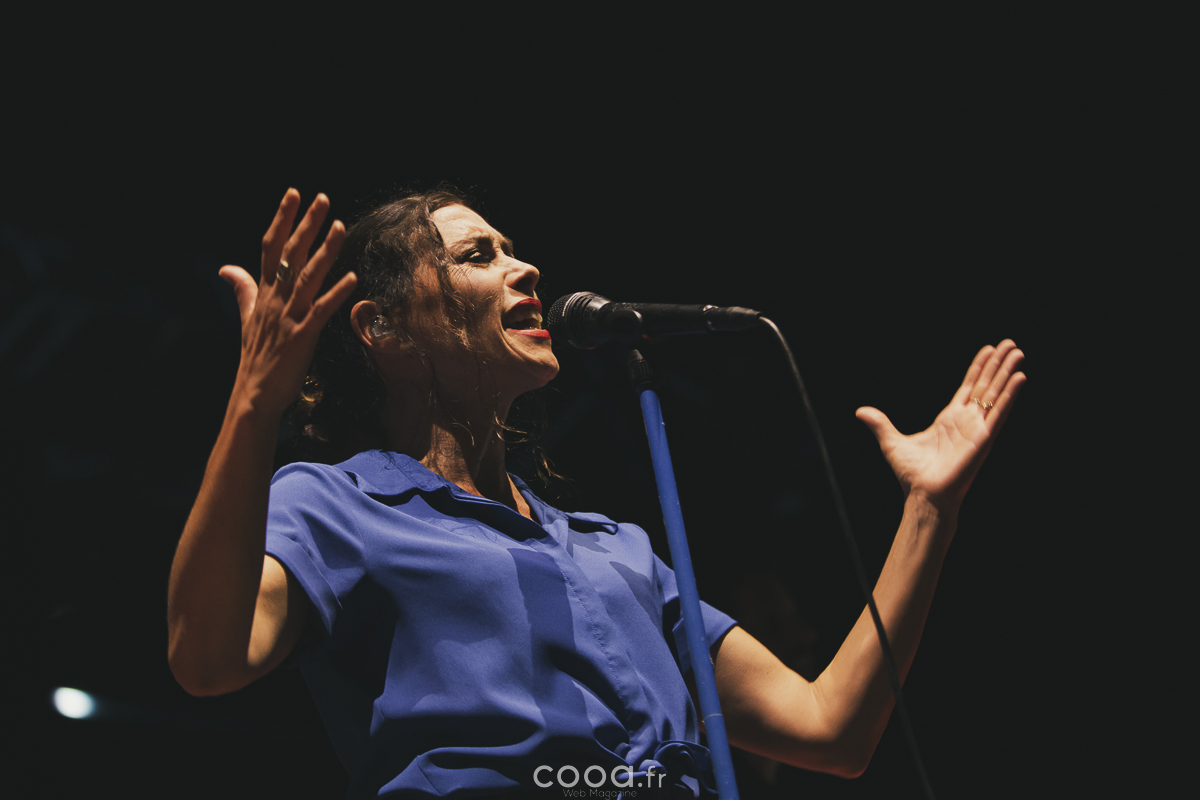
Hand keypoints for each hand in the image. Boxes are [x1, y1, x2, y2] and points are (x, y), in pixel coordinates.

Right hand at [219, 189, 356, 417]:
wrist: (253, 394)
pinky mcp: (302, 337)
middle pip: (289, 255)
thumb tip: (227, 267)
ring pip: (306, 277)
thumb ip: (242, 289)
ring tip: (339, 226)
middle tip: (321, 198)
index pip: (270, 247)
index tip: (294, 193)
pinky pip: (320, 311)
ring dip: (324, 251)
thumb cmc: (255, 356)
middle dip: (305, 225)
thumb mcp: (245, 317)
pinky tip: (352, 277)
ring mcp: (288, 317)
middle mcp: (274, 300)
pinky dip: (336, 293)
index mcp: (263, 293)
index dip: (282, 219)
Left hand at [855, 340, 1025, 510]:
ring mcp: (978, 428)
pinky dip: (1010, 395)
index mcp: (949, 419)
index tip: (989, 349)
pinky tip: (1019, 377)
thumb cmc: (912, 474)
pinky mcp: (984, 438)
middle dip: (998, 364)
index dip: (979, 368)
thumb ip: (880, 424)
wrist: (923, 494)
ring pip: (996, 394)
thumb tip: (860, 412)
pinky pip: (1000, 412)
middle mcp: (967, 421)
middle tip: (1011, 343)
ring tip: (1019, 352)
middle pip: (986, 386)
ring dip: (1008, 373)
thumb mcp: (891, 442)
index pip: (969, 387)